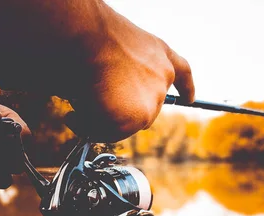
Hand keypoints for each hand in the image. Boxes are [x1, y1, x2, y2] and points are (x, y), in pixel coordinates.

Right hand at [63, 7, 194, 141]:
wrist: (85, 34)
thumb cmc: (91, 35)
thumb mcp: (120, 51)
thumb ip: (127, 74)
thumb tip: (110, 95)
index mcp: (161, 54)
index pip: (182, 73)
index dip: (186, 88)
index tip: (190, 99)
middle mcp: (163, 78)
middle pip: (146, 109)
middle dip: (122, 109)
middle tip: (94, 100)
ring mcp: (153, 100)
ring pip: (126, 124)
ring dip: (101, 119)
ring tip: (78, 100)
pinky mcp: (137, 118)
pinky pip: (110, 134)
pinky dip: (88, 128)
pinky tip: (74, 116)